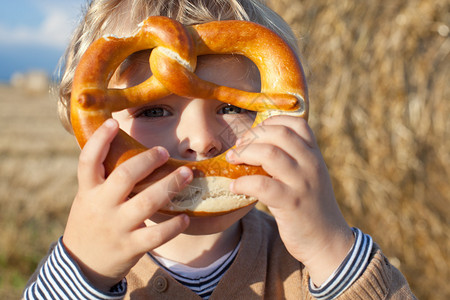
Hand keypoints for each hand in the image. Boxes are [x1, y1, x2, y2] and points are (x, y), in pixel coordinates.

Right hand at [63, 119, 191, 290]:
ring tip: (187, 174)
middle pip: (125, 176)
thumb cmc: (91, 223)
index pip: (88, 161)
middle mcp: (101, 207)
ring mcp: (116, 227)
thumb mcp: (88, 199)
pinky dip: (174, 226)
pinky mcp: (130, 247)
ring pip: (146, 202)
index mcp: (88, 192)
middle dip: (147, 161)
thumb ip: (103, 180)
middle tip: (164, 152)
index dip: (100, 140)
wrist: (82, 266)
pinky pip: (157, 235)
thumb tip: (126, 149)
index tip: (113, 122)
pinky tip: (185, 218)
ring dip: (169, 185)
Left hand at [227, 116, 353, 284]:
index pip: (297, 123)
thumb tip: (257, 145)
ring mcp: (303, 183)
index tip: (254, 133)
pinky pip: (261, 185)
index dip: (271, 122)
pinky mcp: (292, 203)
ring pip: (270, 154)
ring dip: (244, 154)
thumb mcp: (309, 176)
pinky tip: (234, 186)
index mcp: (315, 155)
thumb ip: (293, 159)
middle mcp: (311, 164)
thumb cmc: (311, 207)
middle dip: (252, 136)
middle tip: (238, 147)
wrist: (328, 241)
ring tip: (232, 160)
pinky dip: (242, 182)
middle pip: (279, 134)